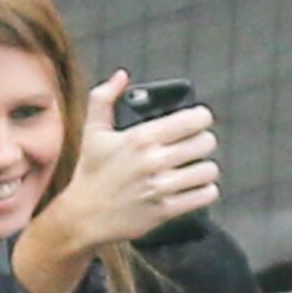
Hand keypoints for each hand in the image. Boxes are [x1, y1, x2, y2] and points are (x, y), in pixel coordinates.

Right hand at [15, 74, 220, 292]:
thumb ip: (104, 98)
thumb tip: (121, 76)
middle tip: (195, 145)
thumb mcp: (93, 131)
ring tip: (195, 167)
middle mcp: (153, 161)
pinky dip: (205, 190)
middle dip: (203, 142)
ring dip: (205, 168)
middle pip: (205, 143)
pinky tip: (194, 186)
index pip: (193, 119)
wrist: (82, 216)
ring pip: (208, 170)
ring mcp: (161, 187)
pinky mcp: (166, 210)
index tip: (197, 121)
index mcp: (140, 137)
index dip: (201, 117)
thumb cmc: (90, 172)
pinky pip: (204, 195)